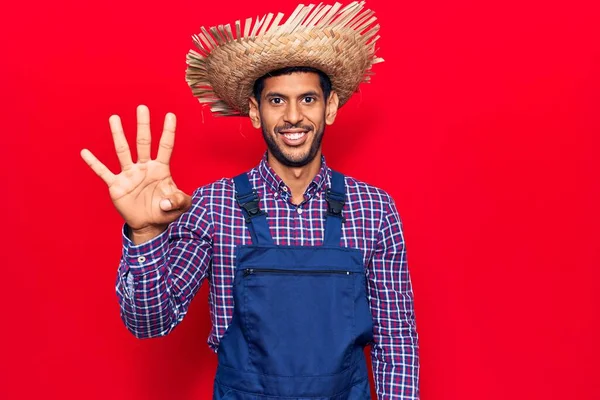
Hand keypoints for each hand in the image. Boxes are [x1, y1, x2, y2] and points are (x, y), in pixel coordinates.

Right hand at [81, 105, 191, 242]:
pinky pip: (104, 172)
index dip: (168, 132)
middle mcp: (144, 167)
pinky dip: (94, 163)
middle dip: (143, 125)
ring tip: (115, 118)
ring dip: (119, 135)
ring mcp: (129, 175)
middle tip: (142, 108)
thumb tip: (166, 202)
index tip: (170, 115)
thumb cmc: (166, 211)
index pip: (165, 147)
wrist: (150, 224)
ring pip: (123, 151)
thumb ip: (179, 201)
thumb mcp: (180, 207)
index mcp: (161, 169)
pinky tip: (85, 153)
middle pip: (143, 142)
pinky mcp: (117, 185)